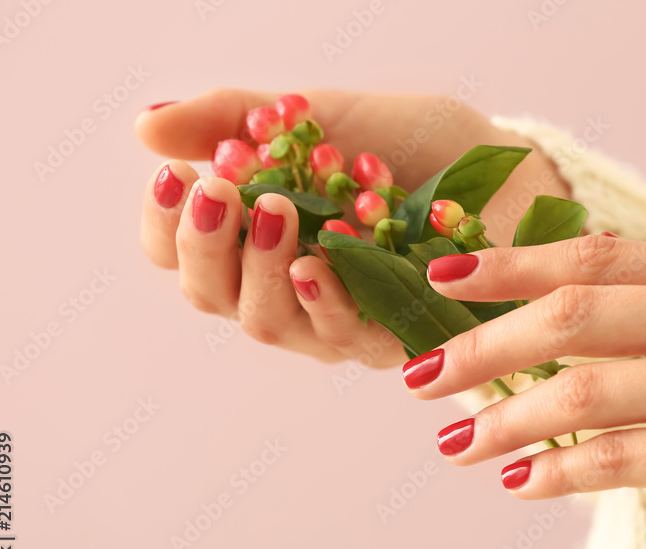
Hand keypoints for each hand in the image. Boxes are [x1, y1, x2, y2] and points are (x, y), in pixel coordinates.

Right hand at [137, 88, 568, 365]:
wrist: (498, 162)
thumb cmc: (403, 145)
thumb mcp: (316, 114)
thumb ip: (235, 118)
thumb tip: (146, 129)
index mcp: (257, 238)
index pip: (181, 251)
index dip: (165, 223)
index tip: (176, 175)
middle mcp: (286, 287)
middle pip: (214, 294)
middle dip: (208, 245)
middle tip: (221, 191)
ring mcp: (337, 318)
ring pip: (270, 321)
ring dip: (262, 270)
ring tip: (274, 211)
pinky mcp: (393, 336)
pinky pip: (345, 337)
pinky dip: (326, 302)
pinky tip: (318, 264)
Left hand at [403, 234, 645, 548]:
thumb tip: (564, 326)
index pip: (595, 254)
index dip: (509, 265)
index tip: (443, 276)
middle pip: (571, 313)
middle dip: (481, 343)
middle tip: (421, 375)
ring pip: (578, 389)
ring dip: (501, 419)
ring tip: (453, 442)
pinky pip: (613, 459)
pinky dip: (554, 472)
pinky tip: (518, 484)